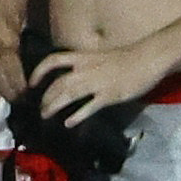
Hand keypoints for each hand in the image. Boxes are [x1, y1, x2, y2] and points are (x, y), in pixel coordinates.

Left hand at [27, 43, 162, 126]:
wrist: (149, 58)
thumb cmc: (127, 57)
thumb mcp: (100, 57)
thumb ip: (85, 66)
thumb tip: (72, 77)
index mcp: (82, 57)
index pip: (53, 60)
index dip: (39, 71)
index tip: (31, 84)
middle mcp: (86, 69)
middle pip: (58, 83)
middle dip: (46, 97)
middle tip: (41, 108)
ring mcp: (97, 82)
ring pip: (68, 95)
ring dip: (54, 106)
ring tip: (46, 115)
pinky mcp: (109, 95)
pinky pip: (89, 107)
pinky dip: (77, 116)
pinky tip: (69, 123)